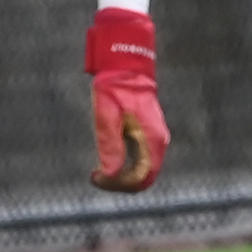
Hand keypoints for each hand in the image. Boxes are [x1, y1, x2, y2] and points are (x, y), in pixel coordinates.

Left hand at [85, 8, 166, 192]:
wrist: (126, 66)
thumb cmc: (114, 88)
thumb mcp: (107, 115)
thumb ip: (110, 145)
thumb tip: (111, 173)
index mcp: (152, 140)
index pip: (141, 179)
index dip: (118, 185)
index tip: (96, 176)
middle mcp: (158, 143)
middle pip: (143, 178)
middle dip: (118, 184)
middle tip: (94, 176)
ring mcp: (154, 139)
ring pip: (142, 172)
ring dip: (120, 177)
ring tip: (97, 171)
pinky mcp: (147, 136)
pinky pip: (139, 161)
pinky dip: (123, 167)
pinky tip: (106, 161)